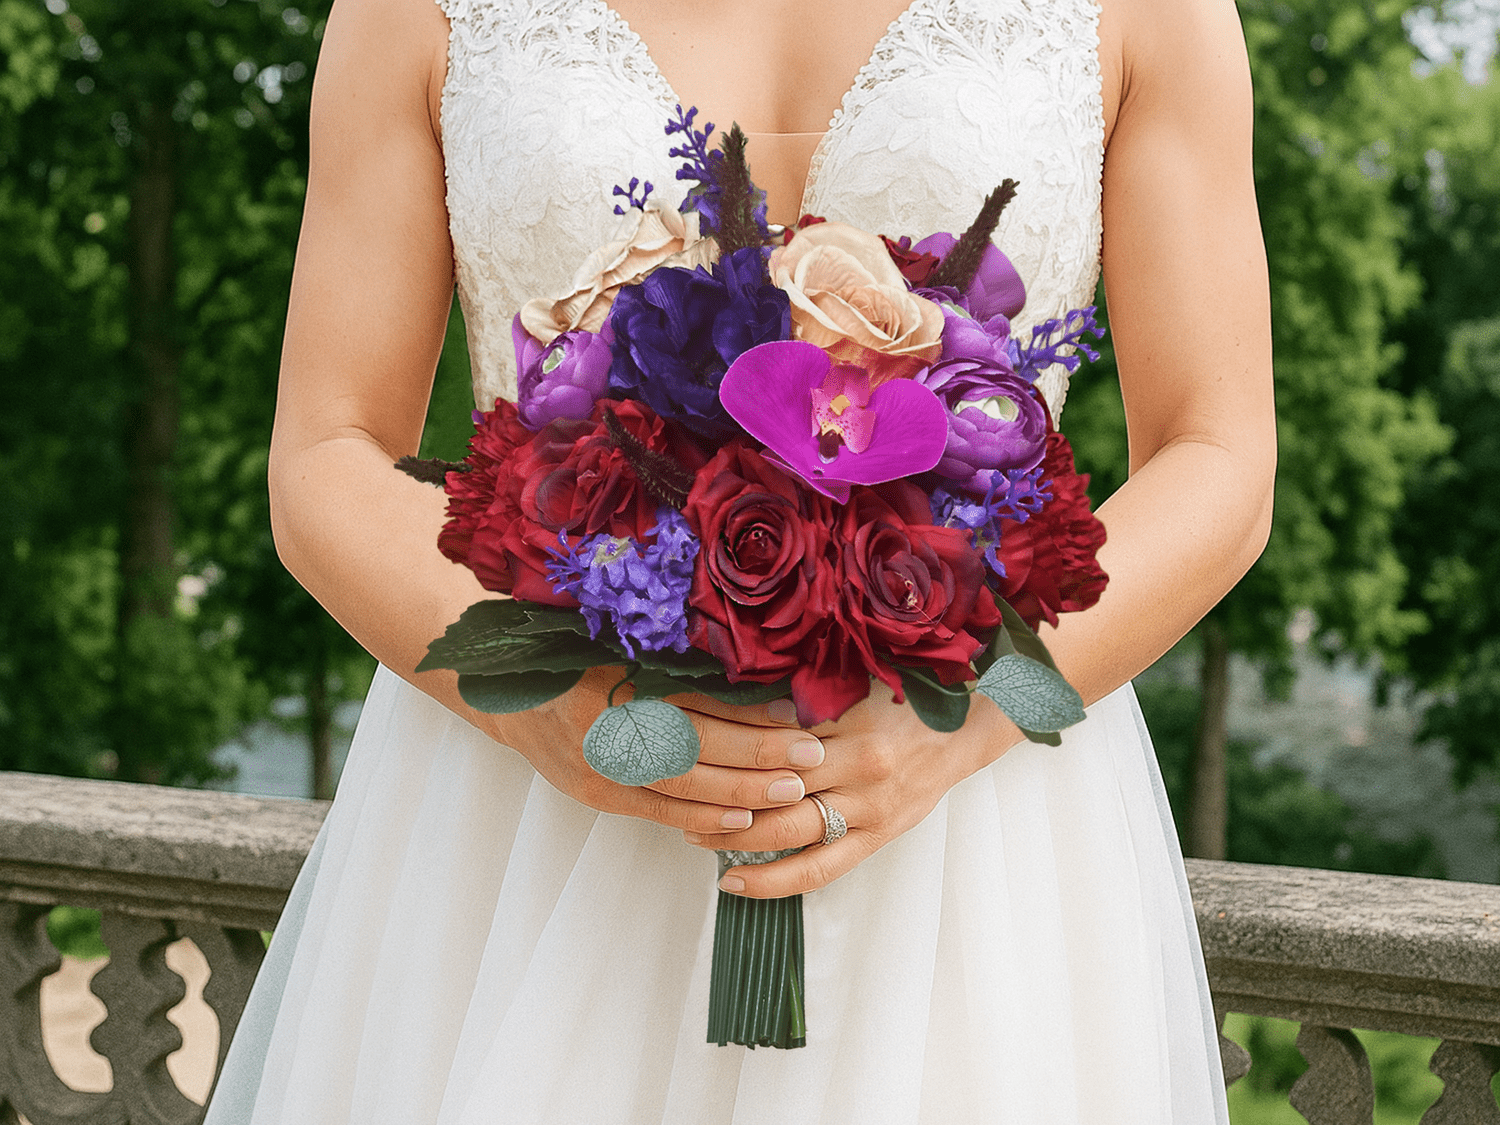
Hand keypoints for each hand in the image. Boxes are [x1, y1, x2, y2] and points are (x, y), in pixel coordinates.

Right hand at [481, 667, 825, 836]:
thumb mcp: (625, 646)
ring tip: (792, 791)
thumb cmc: (579, 661)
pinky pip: (658, 809)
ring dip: (740, 790)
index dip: (750, 708)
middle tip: (811, 756)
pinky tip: (741, 820)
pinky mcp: (597, 792)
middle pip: (697, 741)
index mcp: (621, 671)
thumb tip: (758, 673)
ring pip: (682, 782)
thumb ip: (680, 661)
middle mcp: (609, 717)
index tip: (797, 711)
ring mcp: (600, 759)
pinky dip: (701, 816)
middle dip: (758, 753)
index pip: (698, 696)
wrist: (511, 696)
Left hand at [678, 684, 1022, 897]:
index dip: (721, 743)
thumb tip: (729, 694)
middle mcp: (860, 766)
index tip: (680, 741)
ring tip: (691, 835)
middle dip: (717, 793)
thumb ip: (802, 694)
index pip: (769, 735)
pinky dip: (772, 881)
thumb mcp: (854, 682)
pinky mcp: (877, 838)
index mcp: (851, 719)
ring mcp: (869, 808)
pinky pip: (818, 869)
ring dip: (733, 836)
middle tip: (675, 792)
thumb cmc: (903, 697)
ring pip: (787, 831)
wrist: (965, 728)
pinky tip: (733, 881)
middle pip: (771, 785)